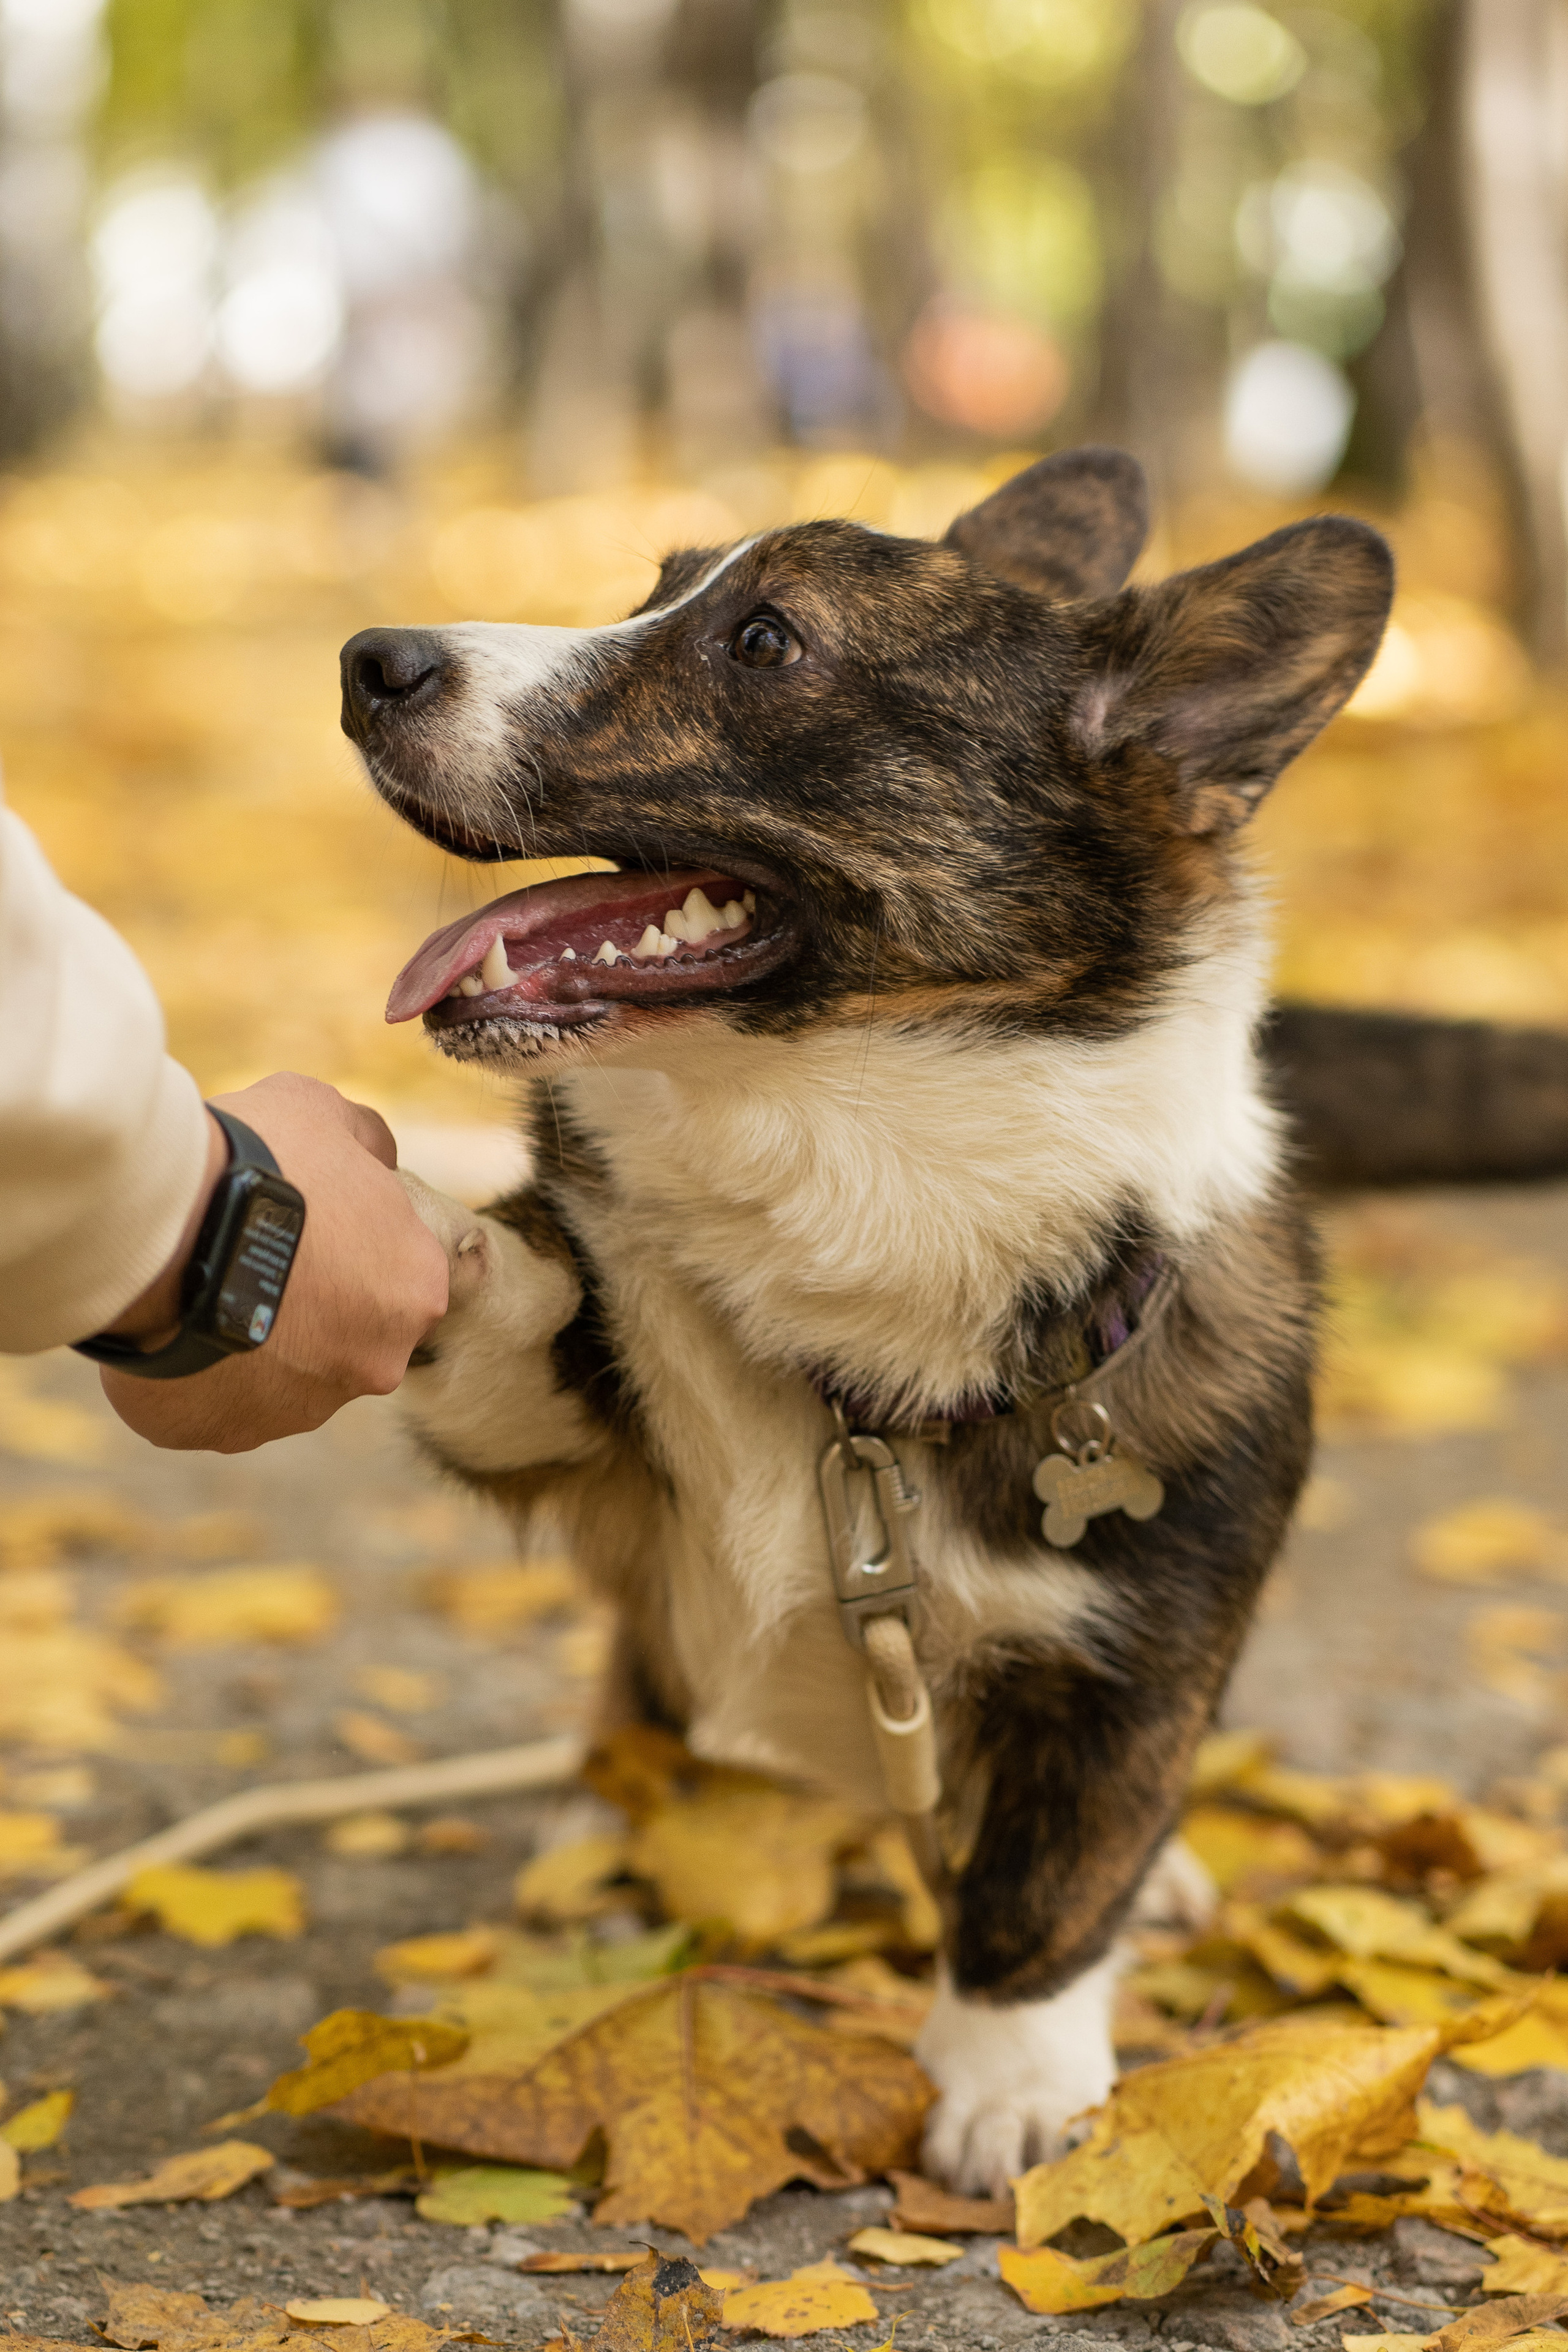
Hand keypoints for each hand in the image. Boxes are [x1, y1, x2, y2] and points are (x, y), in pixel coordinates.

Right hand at [100, 1073, 449, 1451]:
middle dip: (307, 1304)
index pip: (396, 1275)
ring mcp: (304, 1408)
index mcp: (415, 1288)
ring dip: (252, 1340)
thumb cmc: (261, 1160)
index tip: (305, 1227)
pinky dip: (198, 1374)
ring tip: (200, 1288)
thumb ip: (366, 1142)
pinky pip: (217, 1405)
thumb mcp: (326, 1115)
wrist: (172, 1226)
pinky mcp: (231, 1433)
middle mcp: (376, 1363)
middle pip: (345, 1334)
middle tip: (248, 1257)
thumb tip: (378, 1157)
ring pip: (282, 1375)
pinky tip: (172, 1330)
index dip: (350, 1247)